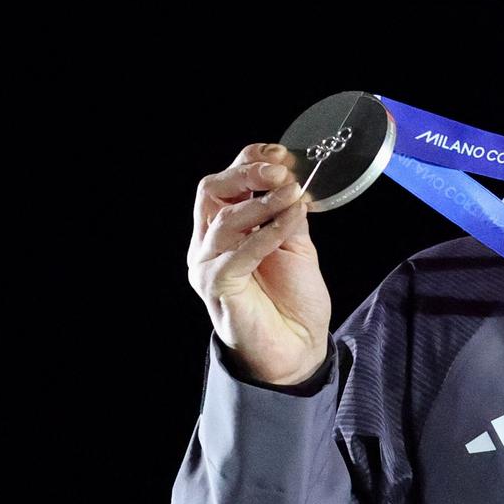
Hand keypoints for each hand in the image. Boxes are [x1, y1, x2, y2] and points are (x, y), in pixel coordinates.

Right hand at [189, 142, 331, 385]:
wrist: (297, 349)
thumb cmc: (292, 299)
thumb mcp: (297, 244)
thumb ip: (288, 213)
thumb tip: (293, 180)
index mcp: (224, 227)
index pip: (225, 181)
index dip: (249, 160)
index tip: (282, 154)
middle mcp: (208, 243)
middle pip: (211, 191)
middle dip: (247, 174)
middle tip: (282, 172)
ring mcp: (207, 265)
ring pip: (225, 220)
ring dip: (263, 203)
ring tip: (294, 196)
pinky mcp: (216, 287)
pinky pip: (236, 254)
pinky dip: (265, 233)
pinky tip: (289, 221)